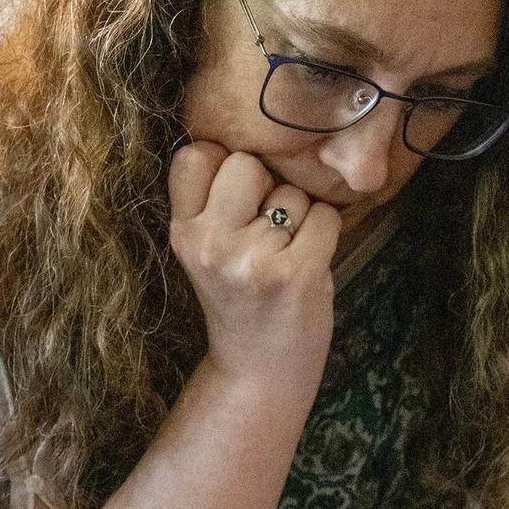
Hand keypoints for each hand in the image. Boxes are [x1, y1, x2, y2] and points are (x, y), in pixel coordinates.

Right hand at [168, 141, 340, 395]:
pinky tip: (307, 266)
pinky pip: (325, 216)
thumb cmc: (241, 302)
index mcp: (183, 233)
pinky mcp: (298, 273)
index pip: (195, 155)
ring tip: (284, 257)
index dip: (223, 167)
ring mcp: (254, 259)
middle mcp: (211, 243)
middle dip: (267, 188)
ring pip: (294, 191)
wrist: (258, 374)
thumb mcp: (206, 251)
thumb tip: (255, 134)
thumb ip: (215, 201)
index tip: (233, 201)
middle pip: (248, 163)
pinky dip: (325, 234)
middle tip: (265, 234)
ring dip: (300, 216)